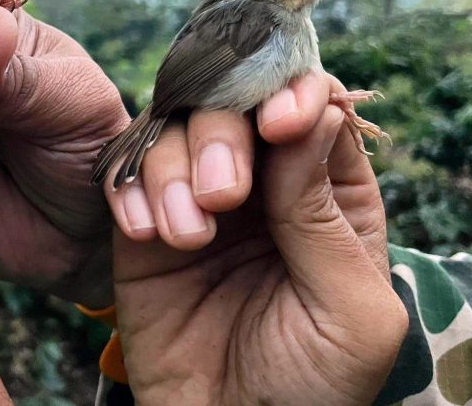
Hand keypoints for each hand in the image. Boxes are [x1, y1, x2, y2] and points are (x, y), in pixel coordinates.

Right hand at [112, 74, 406, 405]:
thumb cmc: (309, 384)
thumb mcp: (348, 310)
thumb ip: (325, 215)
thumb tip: (311, 113)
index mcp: (328, 192)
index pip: (314, 108)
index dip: (294, 94)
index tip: (279, 122)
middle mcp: (261, 181)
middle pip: (235, 105)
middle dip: (228, 134)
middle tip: (226, 197)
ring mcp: (195, 196)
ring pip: (174, 129)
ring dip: (175, 169)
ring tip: (188, 237)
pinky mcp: (141, 223)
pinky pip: (123, 174)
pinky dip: (129, 190)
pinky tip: (146, 235)